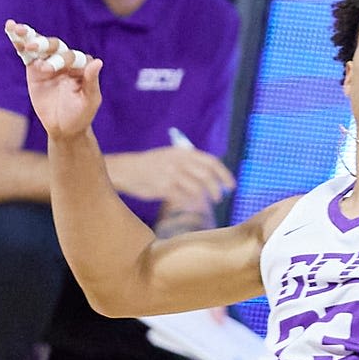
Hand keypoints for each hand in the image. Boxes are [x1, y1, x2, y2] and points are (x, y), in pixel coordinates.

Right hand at [6, 20, 101, 141]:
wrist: (64, 128)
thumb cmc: (81, 115)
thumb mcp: (89, 101)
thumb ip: (91, 81)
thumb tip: (98, 62)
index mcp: (81, 65)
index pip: (70, 57)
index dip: (59, 60)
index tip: (45, 70)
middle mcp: (65, 60)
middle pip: (54, 46)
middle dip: (42, 44)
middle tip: (31, 46)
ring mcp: (49, 62)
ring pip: (39, 45)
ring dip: (27, 36)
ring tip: (15, 28)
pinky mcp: (34, 68)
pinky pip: (27, 54)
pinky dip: (19, 44)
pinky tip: (11, 32)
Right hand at [106, 144, 234, 212]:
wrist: (126, 169)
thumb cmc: (151, 165)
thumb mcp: (170, 155)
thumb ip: (189, 162)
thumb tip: (211, 175)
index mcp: (183, 152)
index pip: (211, 162)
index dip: (225, 174)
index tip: (232, 186)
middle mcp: (179, 162)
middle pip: (207, 176)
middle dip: (217, 189)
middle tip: (219, 198)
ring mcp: (171, 174)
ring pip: (197, 189)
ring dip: (205, 198)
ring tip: (205, 203)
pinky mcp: (163, 187)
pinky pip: (183, 198)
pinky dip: (191, 203)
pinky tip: (192, 206)